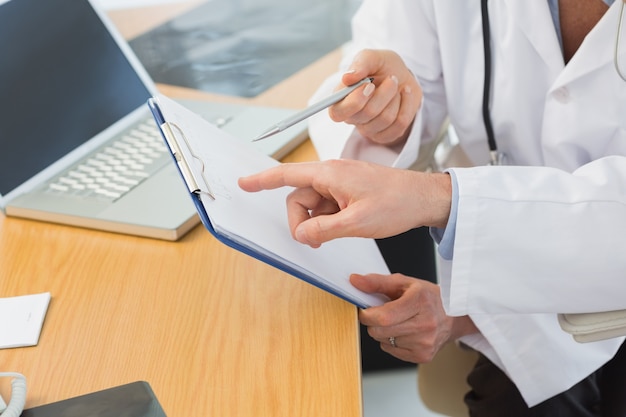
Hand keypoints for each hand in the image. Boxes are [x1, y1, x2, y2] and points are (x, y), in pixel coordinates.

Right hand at [238, 159, 451, 247]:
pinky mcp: (348, 192)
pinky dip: (327, 220)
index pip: (286, 175)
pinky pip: (327, 206)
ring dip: (316, 223)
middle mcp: (331, 175)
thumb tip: (301, 234)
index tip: (244, 184)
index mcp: (329, 174)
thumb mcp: (357, 222)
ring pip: (312, 205)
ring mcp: (340, 184)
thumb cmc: (396, 203)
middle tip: (314, 241)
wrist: (424, 198)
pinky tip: (342, 229)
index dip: (262, 180)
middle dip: (300, 221)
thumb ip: (324, 229)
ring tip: (333, 236)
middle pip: (298, 198)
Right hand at [329, 49, 422, 145]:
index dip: (354, 101)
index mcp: (342, 100)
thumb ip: (360, 64)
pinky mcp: (387, 135)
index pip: (337, 113)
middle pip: (367, 113)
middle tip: (391, 78)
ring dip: (396, 97)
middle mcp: (353, 118)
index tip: (369, 85)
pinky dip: (408, 104)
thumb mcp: (372, 57)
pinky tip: (405, 94)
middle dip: (384, 93)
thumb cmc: (382, 67)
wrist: (402, 77)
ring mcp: (370, 129)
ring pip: (386, 118)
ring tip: (396, 86)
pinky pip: (400, 124)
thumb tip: (347, 77)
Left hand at [351, 273, 478, 362]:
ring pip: (383, 341)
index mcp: (419, 301)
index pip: (382, 317)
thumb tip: (354, 281)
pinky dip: (391, 342)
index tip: (366, 309)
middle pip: (379, 331)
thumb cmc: (427, 297)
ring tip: (399, 321)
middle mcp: (425, 324)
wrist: (454, 316)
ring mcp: (425, 343)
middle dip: (373, 322)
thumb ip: (376, 282)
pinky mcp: (423, 356)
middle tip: (382, 314)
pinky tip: (404, 332)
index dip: (367, 314)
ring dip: (383, 331)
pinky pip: (391, 350)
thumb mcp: (404, 283)